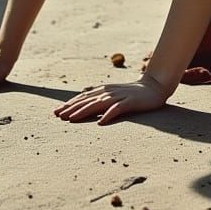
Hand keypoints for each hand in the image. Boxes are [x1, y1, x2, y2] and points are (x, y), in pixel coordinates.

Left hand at [53, 76, 167, 124]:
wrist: (154, 87)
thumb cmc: (133, 93)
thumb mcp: (114, 93)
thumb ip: (100, 95)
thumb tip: (85, 96)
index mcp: (104, 90)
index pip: (83, 97)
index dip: (69, 104)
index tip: (56, 112)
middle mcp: (109, 92)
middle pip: (87, 101)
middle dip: (71, 108)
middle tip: (57, 116)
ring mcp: (119, 97)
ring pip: (98, 104)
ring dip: (84, 111)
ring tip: (72, 119)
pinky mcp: (130, 102)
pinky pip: (117, 109)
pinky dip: (108, 115)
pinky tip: (101, 122)